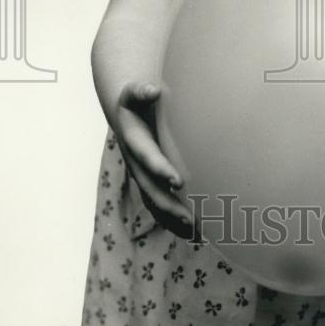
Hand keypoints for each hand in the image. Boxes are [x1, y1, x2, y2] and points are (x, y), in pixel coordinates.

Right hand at [114, 81, 194, 235]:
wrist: (127, 115)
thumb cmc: (139, 101)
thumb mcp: (135, 93)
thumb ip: (141, 90)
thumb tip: (153, 90)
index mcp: (134, 141)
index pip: (147, 158)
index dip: (160, 169)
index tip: (178, 181)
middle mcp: (136, 164)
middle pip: (150, 189)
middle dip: (169, 205)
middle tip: (190, 218)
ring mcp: (142, 177)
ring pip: (155, 203)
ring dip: (173, 219)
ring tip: (196, 231)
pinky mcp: (150, 184)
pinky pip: (161, 207)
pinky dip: (175, 223)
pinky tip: (197, 235)